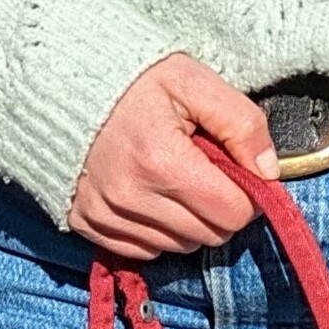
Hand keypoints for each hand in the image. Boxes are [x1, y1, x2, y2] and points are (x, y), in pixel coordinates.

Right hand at [65, 53, 280, 260]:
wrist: (59, 79)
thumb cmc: (134, 77)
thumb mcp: (194, 81)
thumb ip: (241, 122)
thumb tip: (269, 170)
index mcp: (161, 160)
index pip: (232, 213)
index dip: (248, 195)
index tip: (240, 172)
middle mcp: (128, 196)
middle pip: (208, 236)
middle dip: (220, 207)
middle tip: (208, 170)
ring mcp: (103, 213)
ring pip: (178, 247)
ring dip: (190, 221)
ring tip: (177, 177)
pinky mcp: (84, 222)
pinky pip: (142, 250)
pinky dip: (157, 230)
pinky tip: (152, 193)